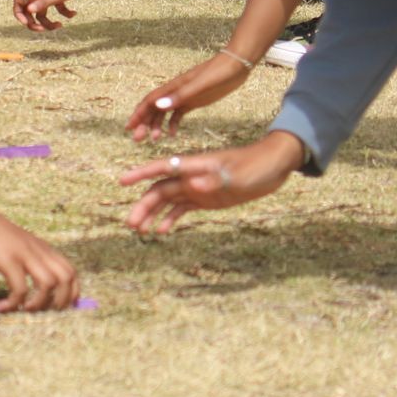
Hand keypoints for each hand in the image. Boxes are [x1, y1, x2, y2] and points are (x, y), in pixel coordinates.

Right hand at [0, 183, 78, 311]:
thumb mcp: (14, 243)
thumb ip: (24, 257)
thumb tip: (28, 278)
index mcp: (40, 246)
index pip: (70, 271)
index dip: (72, 293)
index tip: (59, 308)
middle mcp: (37, 249)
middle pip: (66, 278)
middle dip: (60, 302)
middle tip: (43, 313)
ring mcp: (23, 253)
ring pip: (48, 284)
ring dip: (38, 305)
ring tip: (23, 310)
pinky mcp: (6, 258)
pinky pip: (20, 288)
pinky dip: (14, 303)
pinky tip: (1, 307)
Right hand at [13, 0, 91, 31]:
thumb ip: (43, 3)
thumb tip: (28, 10)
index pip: (18, 3)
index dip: (19, 14)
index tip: (27, 23)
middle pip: (29, 12)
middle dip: (34, 23)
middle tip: (43, 30)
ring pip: (42, 13)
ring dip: (49, 22)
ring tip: (60, 25)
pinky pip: (55, 8)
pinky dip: (63, 13)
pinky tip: (73, 13)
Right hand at [119, 132, 302, 234]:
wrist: (273, 166)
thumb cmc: (255, 165)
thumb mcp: (237, 174)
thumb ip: (214, 180)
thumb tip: (193, 185)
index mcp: (195, 165)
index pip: (162, 168)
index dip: (141, 174)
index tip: (123, 181)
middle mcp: (191, 176)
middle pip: (160, 190)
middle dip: (144, 205)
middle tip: (131, 224)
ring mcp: (198, 187)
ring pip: (168, 201)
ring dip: (153, 214)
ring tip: (140, 231)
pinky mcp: (207, 198)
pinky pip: (183, 209)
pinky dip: (171, 218)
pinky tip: (162, 231)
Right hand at [126, 52, 253, 140]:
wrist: (236, 64)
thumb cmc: (219, 72)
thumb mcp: (201, 85)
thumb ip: (181, 96)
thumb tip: (159, 106)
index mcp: (174, 87)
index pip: (150, 101)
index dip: (138, 114)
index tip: (129, 127)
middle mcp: (176, 91)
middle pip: (154, 108)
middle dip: (143, 123)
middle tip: (137, 139)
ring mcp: (185, 96)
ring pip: (164, 112)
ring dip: (156, 125)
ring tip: (153, 140)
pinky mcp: (195, 100)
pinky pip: (178, 114)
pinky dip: (173, 124)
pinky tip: (173, 134)